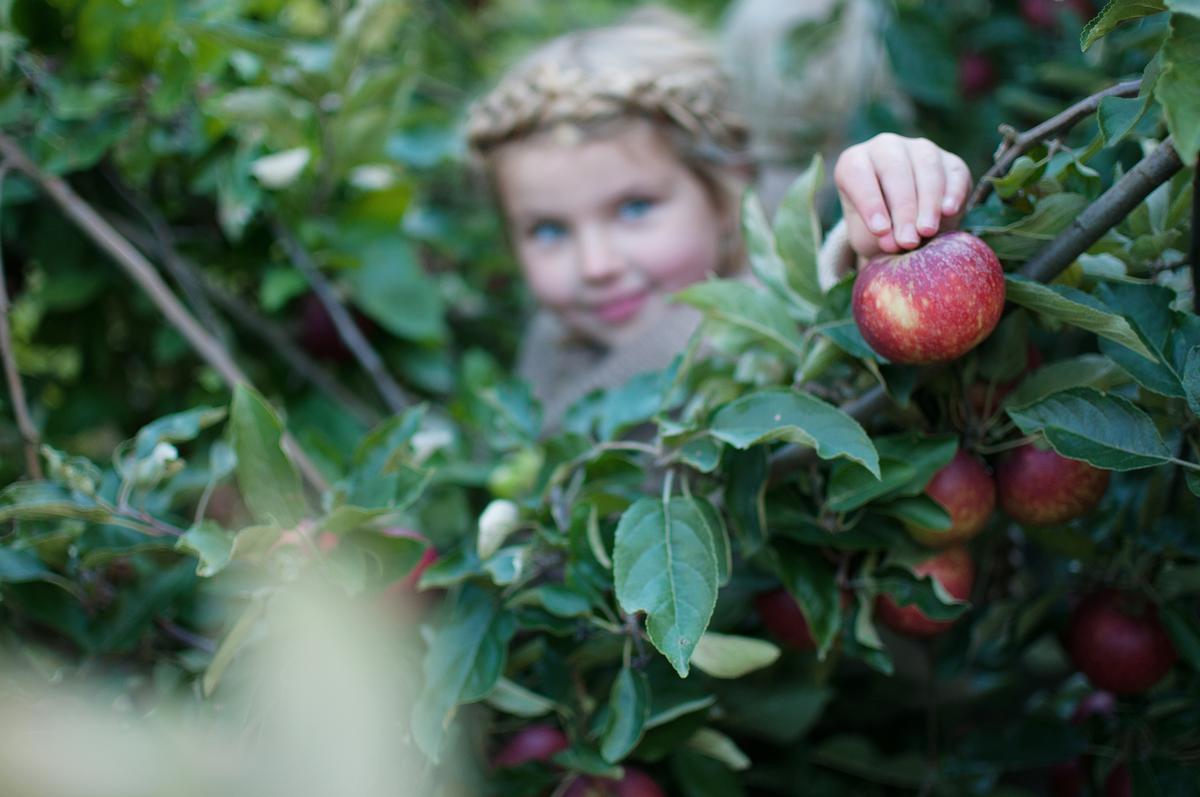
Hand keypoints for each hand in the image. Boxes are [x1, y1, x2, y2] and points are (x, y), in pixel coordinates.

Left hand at [833, 134, 971, 259]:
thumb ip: (877, 237)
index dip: (869, 202)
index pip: (857, 174)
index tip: (880, 231)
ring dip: (928, 201)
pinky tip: (949, 212)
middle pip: (894, 169)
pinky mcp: (950, 161)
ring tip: (926, 231)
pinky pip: (954, 171)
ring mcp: (919, 149)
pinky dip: (953, 191)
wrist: (906, 228)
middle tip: (907, 240)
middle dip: (902, 208)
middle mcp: (885, 147)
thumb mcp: (867, 236)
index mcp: (854, 162)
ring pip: (926, 165)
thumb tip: (894, 242)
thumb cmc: (878, 229)